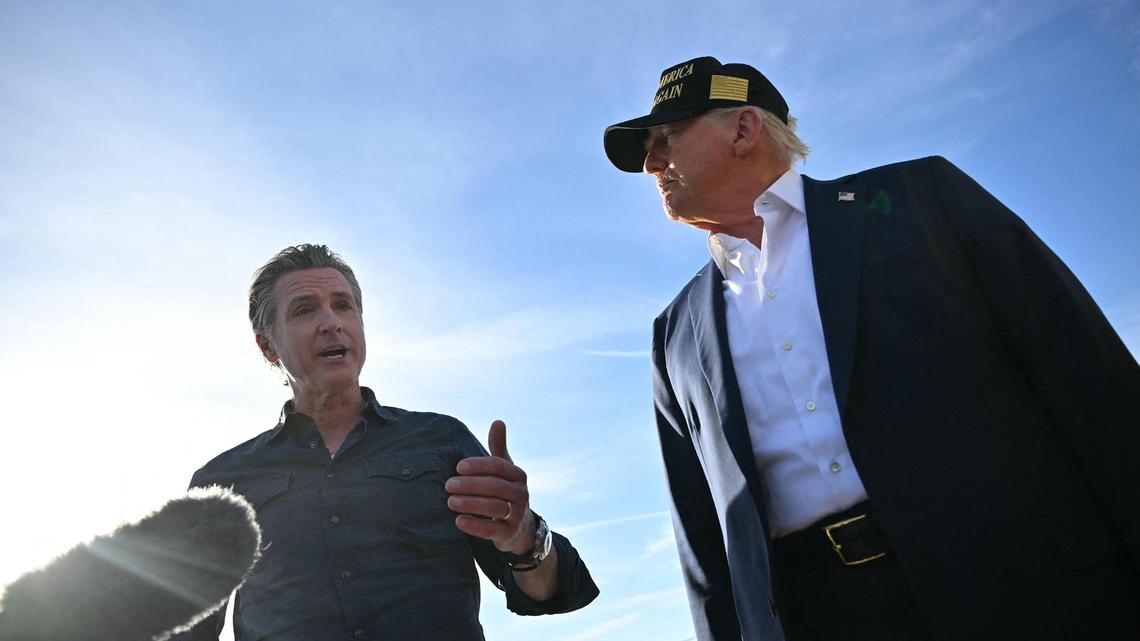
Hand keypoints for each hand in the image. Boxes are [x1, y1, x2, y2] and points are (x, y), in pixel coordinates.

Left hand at [445, 420, 534, 553]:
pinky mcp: (509, 533)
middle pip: (494, 486)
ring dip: (470, 503)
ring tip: (450, 501)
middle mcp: (521, 494)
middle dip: (469, 485)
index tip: (458, 467)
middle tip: (448, 485)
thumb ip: (499, 448)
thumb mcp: (505, 471)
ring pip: (493, 507)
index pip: (498, 466)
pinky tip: (458, 521)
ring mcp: (517, 514)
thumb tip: (498, 421)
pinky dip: (474, 525)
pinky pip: (492, 529)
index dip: (478, 465)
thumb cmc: (506, 492)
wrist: (521, 528)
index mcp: (518, 475)